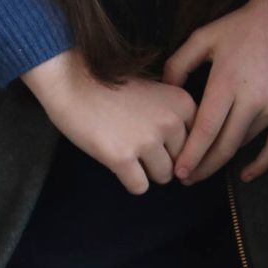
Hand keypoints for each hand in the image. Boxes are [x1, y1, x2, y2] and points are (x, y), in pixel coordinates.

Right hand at [21, 50, 196, 194]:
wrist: (72, 80)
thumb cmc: (110, 86)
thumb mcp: (155, 92)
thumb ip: (173, 117)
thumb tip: (185, 158)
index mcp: (183, 103)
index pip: (195, 142)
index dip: (175, 145)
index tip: (158, 139)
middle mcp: (170, 122)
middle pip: (180, 162)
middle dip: (161, 159)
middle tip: (136, 143)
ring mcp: (147, 140)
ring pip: (163, 177)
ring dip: (146, 171)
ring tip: (127, 151)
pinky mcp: (122, 157)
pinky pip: (139, 188)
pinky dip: (129, 181)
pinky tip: (116, 162)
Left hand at [163, 0, 267, 184]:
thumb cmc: (242, 26)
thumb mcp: (203, 37)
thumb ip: (178, 65)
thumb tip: (165, 92)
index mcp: (227, 82)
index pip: (205, 130)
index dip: (191, 154)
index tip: (177, 172)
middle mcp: (252, 99)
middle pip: (224, 145)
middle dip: (202, 167)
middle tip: (185, 179)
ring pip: (244, 145)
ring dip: (223, 162)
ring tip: (204, 170)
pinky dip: (261, 164)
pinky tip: (245, 175)